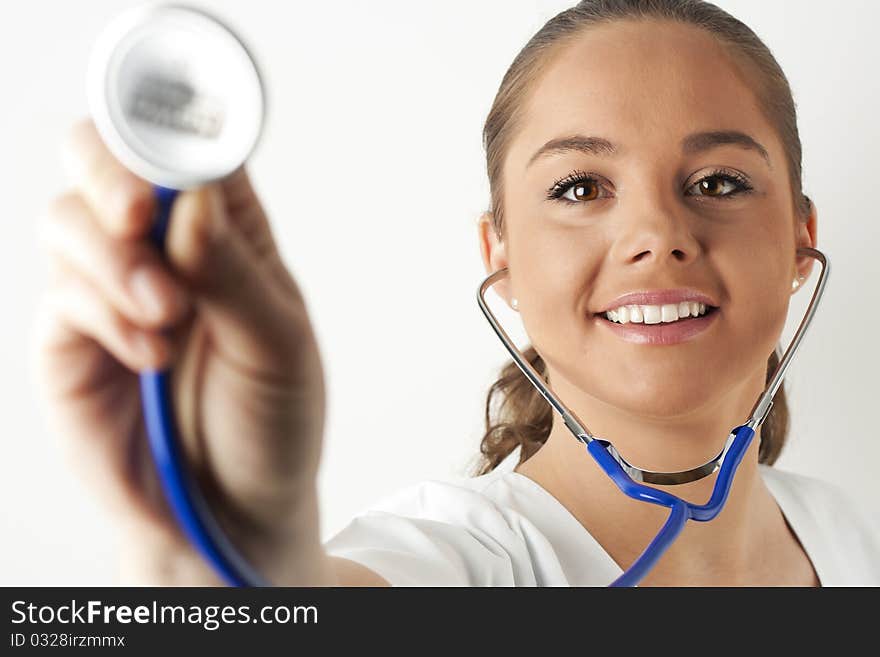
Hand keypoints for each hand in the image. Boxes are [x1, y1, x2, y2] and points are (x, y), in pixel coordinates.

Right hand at [31, 118, 330, 584]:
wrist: (232, 509)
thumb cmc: (271, 419)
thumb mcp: (279, 345)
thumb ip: (234, 272)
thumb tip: (190, 197)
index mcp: (226, 232)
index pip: (192, 149)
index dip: (178, 122)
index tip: (176, 126)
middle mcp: (162, 248)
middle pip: (104, 158)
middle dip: (111, 173)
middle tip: (137, 215)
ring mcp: (109, 289)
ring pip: (69, 219)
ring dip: (114, 261)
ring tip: (169, 315)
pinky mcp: (70, 338)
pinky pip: (62, 297)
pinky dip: (106, 317)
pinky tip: (152, 357)